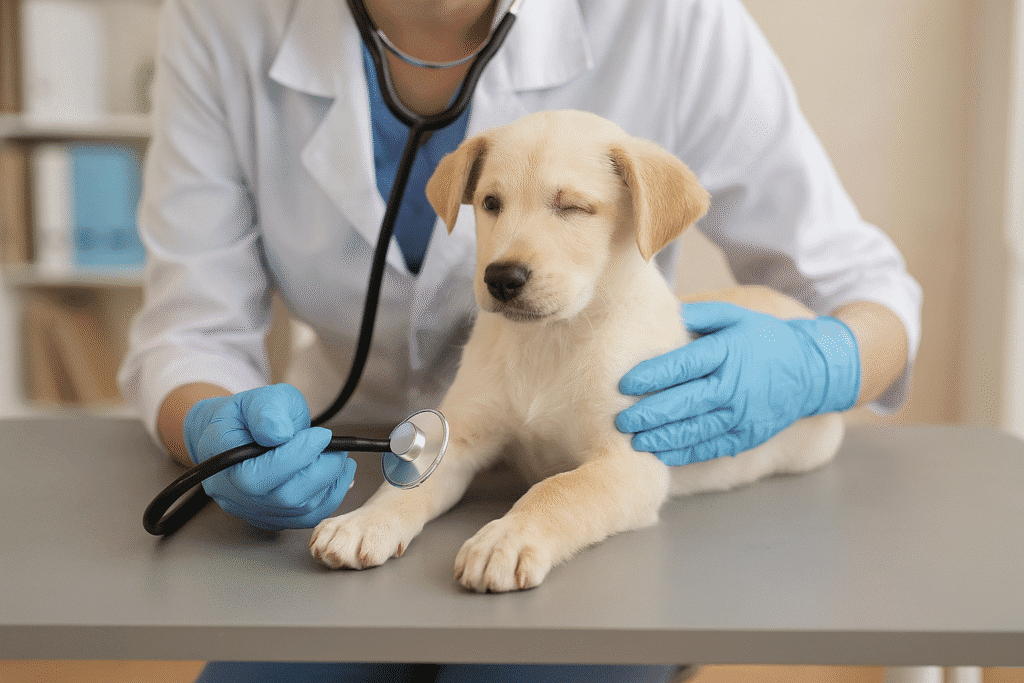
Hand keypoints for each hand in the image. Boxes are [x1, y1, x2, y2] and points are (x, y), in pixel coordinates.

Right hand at [183, 383, 354, 529]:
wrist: (236, 431)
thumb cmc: (247, 415)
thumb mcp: (256, 399)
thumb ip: (266, 412)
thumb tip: (280, 434)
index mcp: (220, 458)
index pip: (257, 475)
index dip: (296, 457)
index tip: (322, 435)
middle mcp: (231, 492)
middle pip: (283, 497)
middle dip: (321, 471)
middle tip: (338, 449)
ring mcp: (249, 509)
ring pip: (298, 511)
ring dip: (330, 484)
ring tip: (339, 459)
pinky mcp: (269, 517)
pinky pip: (304, 518)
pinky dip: (329, 498)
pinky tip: (339, 477)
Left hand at [616, 301, 858, 465]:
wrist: (811, 371)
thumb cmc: (764, 339)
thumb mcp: (736, 317)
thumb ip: (699, 316)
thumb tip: (663, 314)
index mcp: (728, 352)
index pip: (683, 365)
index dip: (651, 375)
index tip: (623, 384)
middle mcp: (735, 385)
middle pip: (685, 402)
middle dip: (649, 414)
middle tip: (620, 420)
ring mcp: (742, 414)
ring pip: (695, 430)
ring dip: (662, 438)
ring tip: (634, 441)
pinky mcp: (748, 435)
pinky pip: (711, 447)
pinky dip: (685, 452)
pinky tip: (661, 453)